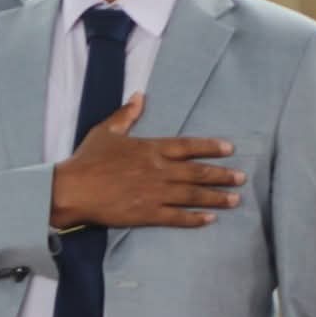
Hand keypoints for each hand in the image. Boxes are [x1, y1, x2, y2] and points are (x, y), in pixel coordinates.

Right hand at [49, 93, 244, 230]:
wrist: (73, 189)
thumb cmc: (87, 159)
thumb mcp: (106, 131)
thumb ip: (126, 115)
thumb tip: (139, 96)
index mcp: (151, 149)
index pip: (188, 146)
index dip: (211, 147)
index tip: (229, 149)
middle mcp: (158, 170)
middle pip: (197, 172)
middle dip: (222, 175)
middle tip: (241, 178)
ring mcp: (155, 193)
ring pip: (193, 195)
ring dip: (216, 197)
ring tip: (235, 199)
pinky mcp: (147, 213)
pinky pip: (177, 217)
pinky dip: (195, 219)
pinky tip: (209, 220)